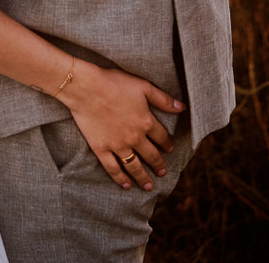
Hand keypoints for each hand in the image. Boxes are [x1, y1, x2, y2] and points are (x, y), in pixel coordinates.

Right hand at [57, 60, 184, 191]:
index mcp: (146, 122)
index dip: (168, 144)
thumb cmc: (114, 83)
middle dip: (158, 165)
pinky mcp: (101, 149)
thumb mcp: (143, 86)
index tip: (170, 149)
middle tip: (162, 172)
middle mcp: (135, 138)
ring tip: (149, 186)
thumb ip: (163, 99)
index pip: (162, 137)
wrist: (86, 88)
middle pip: (151, 155)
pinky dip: (120, 178)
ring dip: (143, 178)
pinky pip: (113, 168)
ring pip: (134, 166)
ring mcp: (118, 146)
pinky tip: (126, 185)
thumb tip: (182, 107)